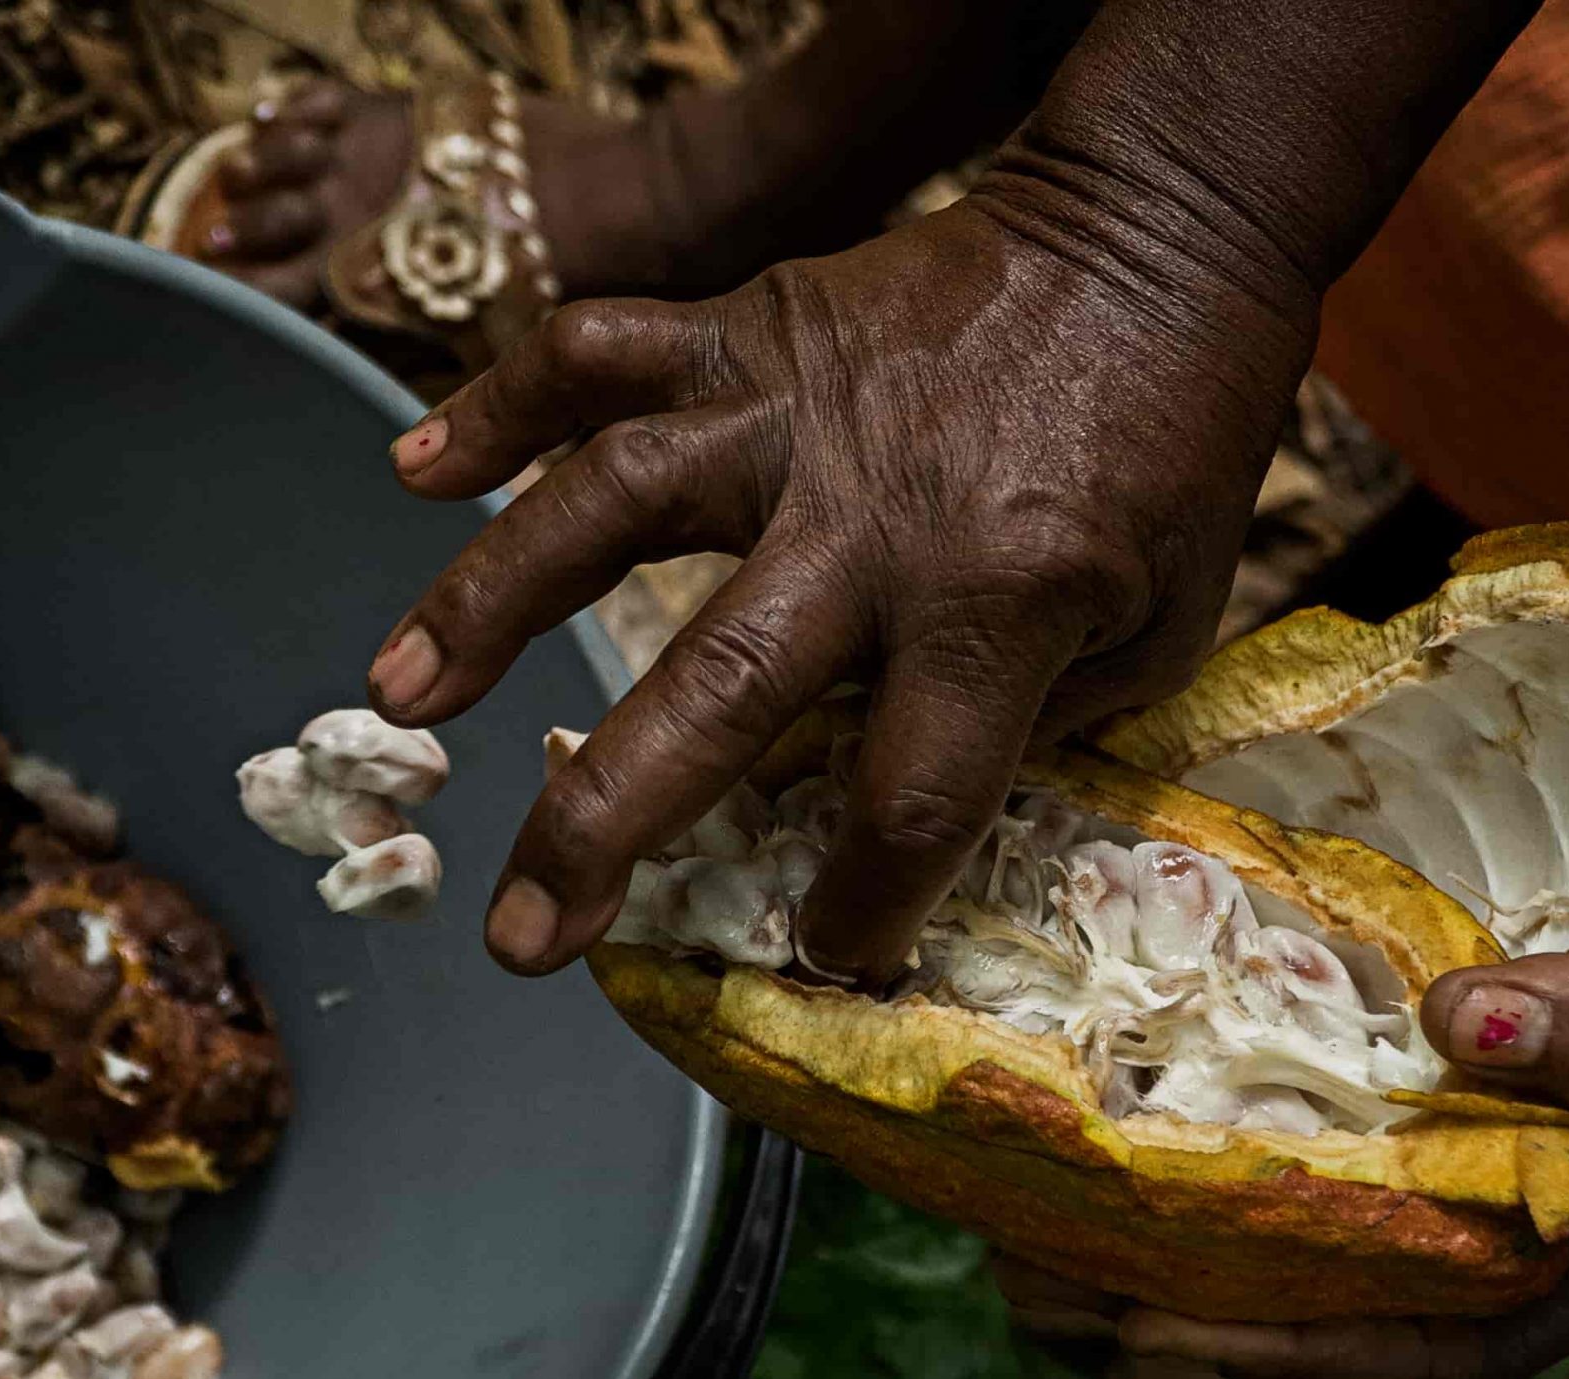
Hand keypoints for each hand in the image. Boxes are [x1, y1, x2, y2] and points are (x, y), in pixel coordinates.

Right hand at [364, 190, 1315, 982]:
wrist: (1155, 238)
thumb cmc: (1169, 449)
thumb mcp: (1162, 621)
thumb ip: (1037, 725)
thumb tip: (898, 810)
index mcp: (998, 605)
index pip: (914, 796)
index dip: (864, 902)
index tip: (824, 949)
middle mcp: (873, 521)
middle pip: (716, 694)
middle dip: (602, 828)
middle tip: (516, 937)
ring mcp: (793, 414)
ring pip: (609, 505)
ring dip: (490, 603)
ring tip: (399, 696)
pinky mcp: (752, 325)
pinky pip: (600, 349)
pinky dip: (501, 401)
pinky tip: (409, 467)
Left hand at [1055, 752, 1568, 1378]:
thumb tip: (1457, 1022)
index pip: (1418, 1349)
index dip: (1274, 1354)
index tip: (1134, 1334)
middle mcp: (1535, 1213)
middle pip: (1337, 1282)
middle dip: (1188, 1286)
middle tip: (1029, 1258)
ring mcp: (1509, 1134)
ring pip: (1331, 1189)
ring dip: (1199, 1187)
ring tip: (1052, 1165)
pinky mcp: (1496, 1048)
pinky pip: (1360, 1086)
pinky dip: (1268, 1078)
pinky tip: (1175, 1042)